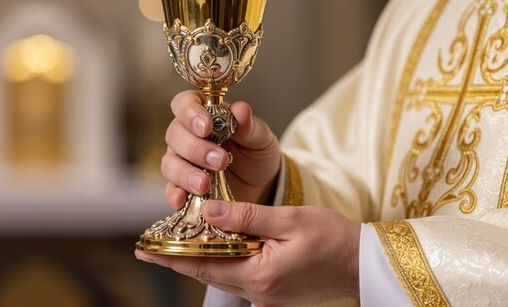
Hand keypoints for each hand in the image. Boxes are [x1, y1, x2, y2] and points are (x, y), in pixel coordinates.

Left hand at [135, 200, 359, 305]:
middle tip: (149, 246)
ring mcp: (265, 296)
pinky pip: (237, 278)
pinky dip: (220, 263)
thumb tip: (208, 211)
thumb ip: (246, 216)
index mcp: (259, 274)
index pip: (202, 264)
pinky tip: (215, 249)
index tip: (143, 248)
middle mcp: (257, 292)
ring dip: (197, 261)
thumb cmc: (334, 239)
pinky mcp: (273, 293)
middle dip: (176, 259)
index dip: (170, 257)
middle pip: (206, 273)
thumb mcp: (290, 219)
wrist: (364, 264)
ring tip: (174, 245)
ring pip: (220, 276)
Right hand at [162, 90, 280, 208]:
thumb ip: (248, 125)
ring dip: (185, 173)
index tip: (207, 127)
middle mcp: (187, 136)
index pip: (184, 104)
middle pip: (174, 134)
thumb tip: (240, 110)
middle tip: (220, 161)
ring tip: (205, 184)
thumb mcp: (260, 138)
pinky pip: (170, 190)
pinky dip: (174, 194)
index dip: (190, 113)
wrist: (262, 185)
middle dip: (195, 148)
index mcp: (204, 114)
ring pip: (169, 163)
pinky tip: (182, 199)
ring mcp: (181, 162)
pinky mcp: (182, 187)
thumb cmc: (256, 153)